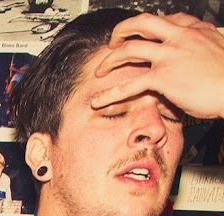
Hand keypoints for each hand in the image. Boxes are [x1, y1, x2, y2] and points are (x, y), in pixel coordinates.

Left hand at [92, 13, 223, 118]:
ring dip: (110, 60)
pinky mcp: (163, 77)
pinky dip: (109, 94)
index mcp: (194, 29)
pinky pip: (129, 84)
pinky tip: (98, 101)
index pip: (165, 19)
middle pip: (143, 23)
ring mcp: (170, 55)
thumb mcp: (216, 49)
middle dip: (122, 31)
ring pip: (130, 49)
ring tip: (100, 71)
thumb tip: (197, 49)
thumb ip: (201, 45)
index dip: (147, 26)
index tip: (138, 33)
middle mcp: (180, 37)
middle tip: (112, 43)